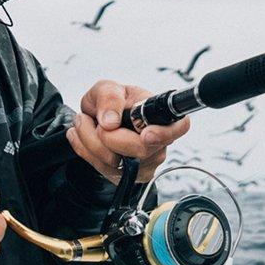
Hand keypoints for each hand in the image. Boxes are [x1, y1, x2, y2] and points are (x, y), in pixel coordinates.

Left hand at [68, 80, 191, 183]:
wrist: (97, 121)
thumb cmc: (112, 104)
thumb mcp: (107, 88)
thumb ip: (109, 96)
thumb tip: (111, 121)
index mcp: (160, 116)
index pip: (180, 126)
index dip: (165, 133)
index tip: (146, 134)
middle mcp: (158, 143)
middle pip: (140, 149)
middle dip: (108, 136)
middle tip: (94, 120)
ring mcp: (144, 164)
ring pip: (116, 162)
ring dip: (89, 140)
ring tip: (85, 122)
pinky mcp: (127, 176)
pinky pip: (102, 168)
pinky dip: (85, 150)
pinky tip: (84, 137)